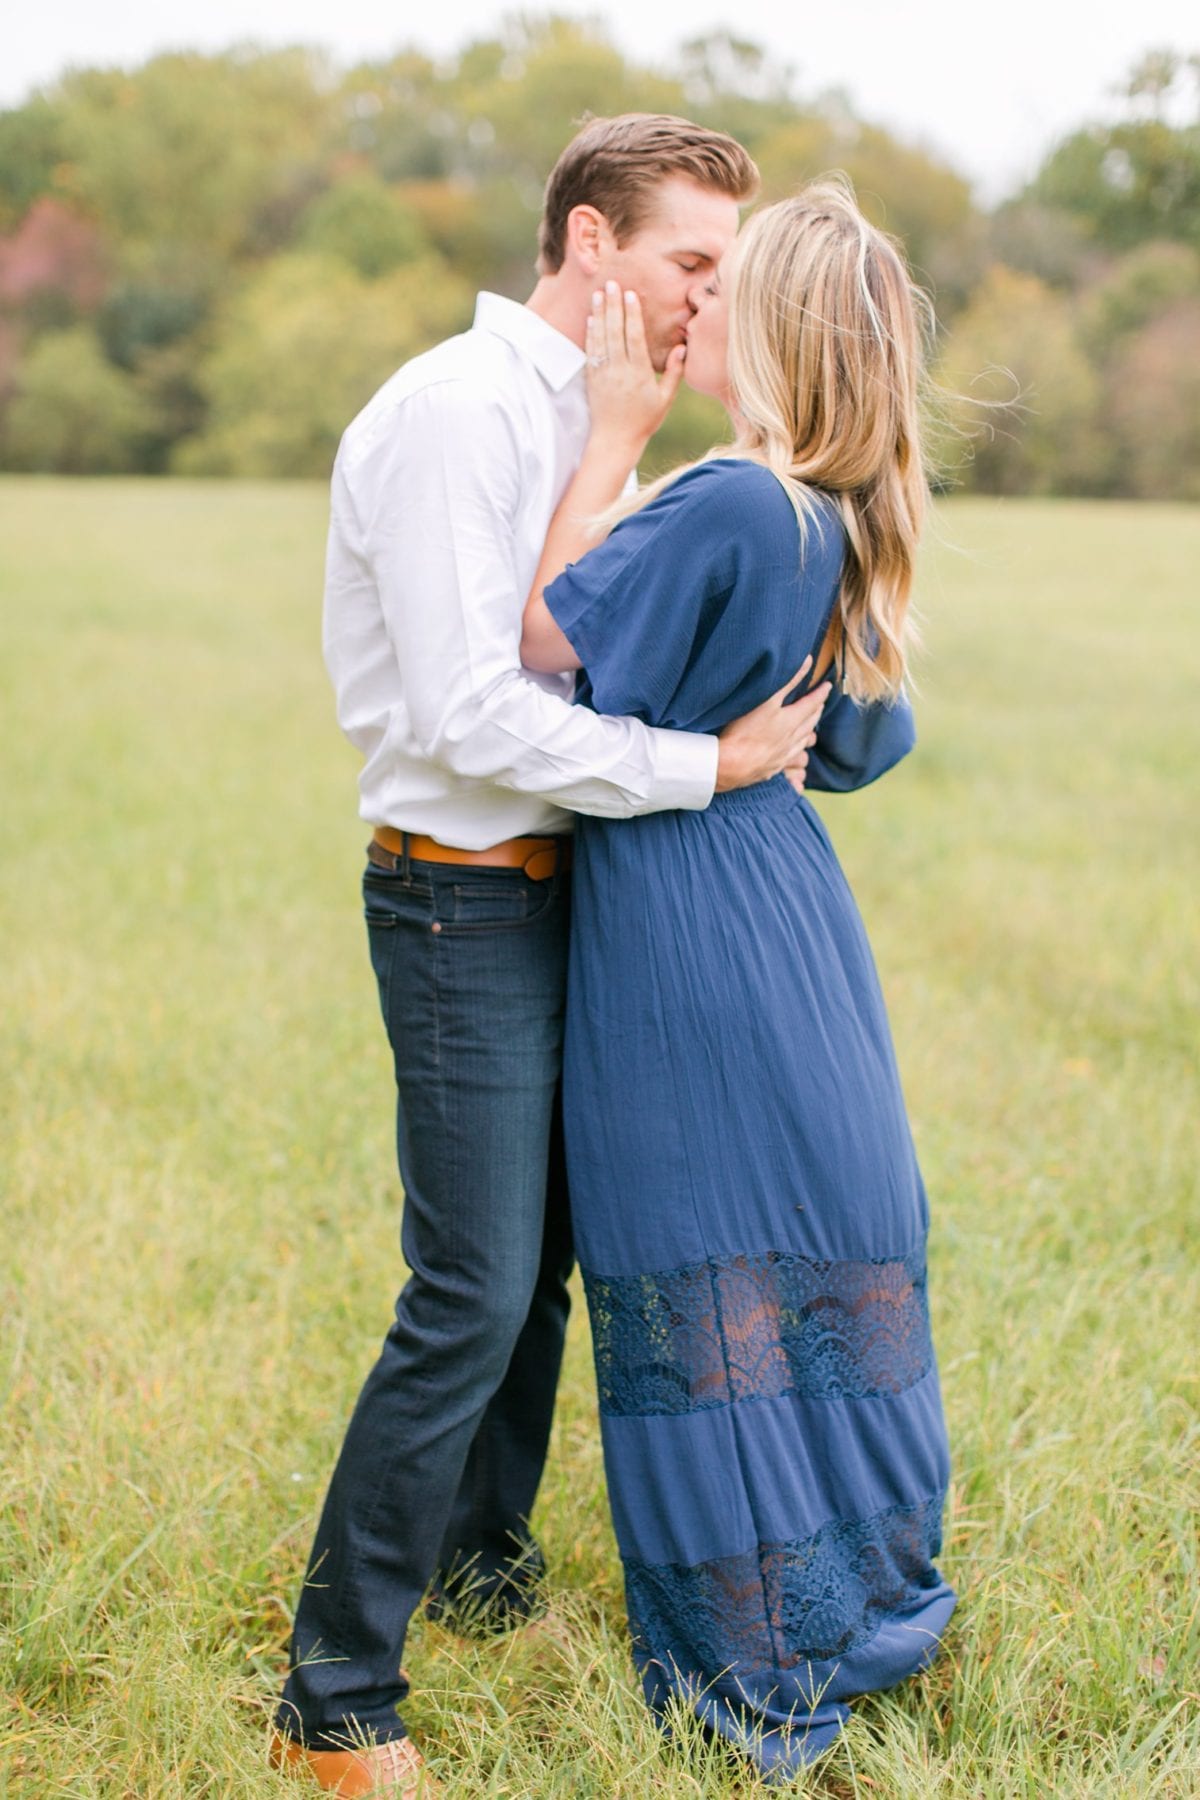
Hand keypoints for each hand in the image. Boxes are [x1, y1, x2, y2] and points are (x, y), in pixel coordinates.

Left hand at [585, 280, 685, 452]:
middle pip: (615, 331)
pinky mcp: (592, 378)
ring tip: (599, 294)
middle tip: (612, 284)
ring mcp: (603, 374)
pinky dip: (591, 333)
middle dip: (613, 306)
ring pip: (601, 338)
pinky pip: (591, 350)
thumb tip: (682, 348)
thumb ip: (673, 373)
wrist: (614, 441)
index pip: (634, 337)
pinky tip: (592, 318)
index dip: (632, 314)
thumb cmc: (643, 421)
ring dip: (599, 314)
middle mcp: (619, 371)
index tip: (630, 294)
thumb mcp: (664, 400)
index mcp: (638, 374)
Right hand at [714, 658, 830, 792]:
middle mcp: (790, 740)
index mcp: (790, 721)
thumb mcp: (766, 699)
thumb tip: (807, 661)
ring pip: (802, 745)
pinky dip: (796, 755)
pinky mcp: (770, 770)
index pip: (811, 704)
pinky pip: (791, 762)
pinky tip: (792, 756)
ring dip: (808, 735)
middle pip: (808, 724)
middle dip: (816, 712)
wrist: (729, 766)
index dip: (820, 694)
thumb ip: (788, 680)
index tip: (828, 687)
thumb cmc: (745, 731)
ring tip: (810, 731)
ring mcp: (781, 757)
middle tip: (820, 705)